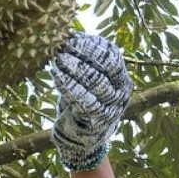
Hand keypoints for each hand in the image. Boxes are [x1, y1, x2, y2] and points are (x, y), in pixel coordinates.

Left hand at [51, 33, 131, 170]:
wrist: (82, 141)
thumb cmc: (81, 104)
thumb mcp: (86, 81)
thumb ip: (82, 62)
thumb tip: (65, 36)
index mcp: (121, 77)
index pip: (110, 54)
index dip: (90, 44)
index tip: (69, 36)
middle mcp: (121, 91)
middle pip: (103, 66)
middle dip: (80, 54)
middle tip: (60, 46)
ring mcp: (112, 106)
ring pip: (95, 82)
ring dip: (74, 68)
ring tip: (57, 58)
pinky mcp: (98, 120)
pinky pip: (85, 100)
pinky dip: (70, 87)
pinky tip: (57, 77)